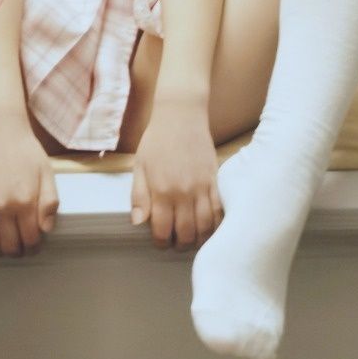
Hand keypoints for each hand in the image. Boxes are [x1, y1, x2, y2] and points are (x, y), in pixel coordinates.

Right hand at [0, 111, 58, 256]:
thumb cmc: (25, 151)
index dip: (34, 247)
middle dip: (18, 251)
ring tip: (5, 245)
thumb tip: (46, 229)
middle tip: (21, 247)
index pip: (30, 240)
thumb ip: (49, 203)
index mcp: (25, 201)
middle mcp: (2, 206)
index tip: (35, 245)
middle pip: (9, 246)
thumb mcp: (47, 174)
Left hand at [131, 98, 222, 249]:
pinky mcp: (215, 180)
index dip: (161, 242)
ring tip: (192, 239)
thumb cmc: (157, 139)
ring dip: (199, 238)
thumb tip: (137, 223)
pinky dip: (216, 224)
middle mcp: (183, 192)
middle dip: (180, 244)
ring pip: (206, 226)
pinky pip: (220, 210)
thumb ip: (139, 196)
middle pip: (186, 232)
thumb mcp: (139, 166)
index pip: (162, 229)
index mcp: (161, 190)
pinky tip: (210, 228)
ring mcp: (202, 186)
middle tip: (176, 243)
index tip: (160, 242)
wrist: (181, 115)